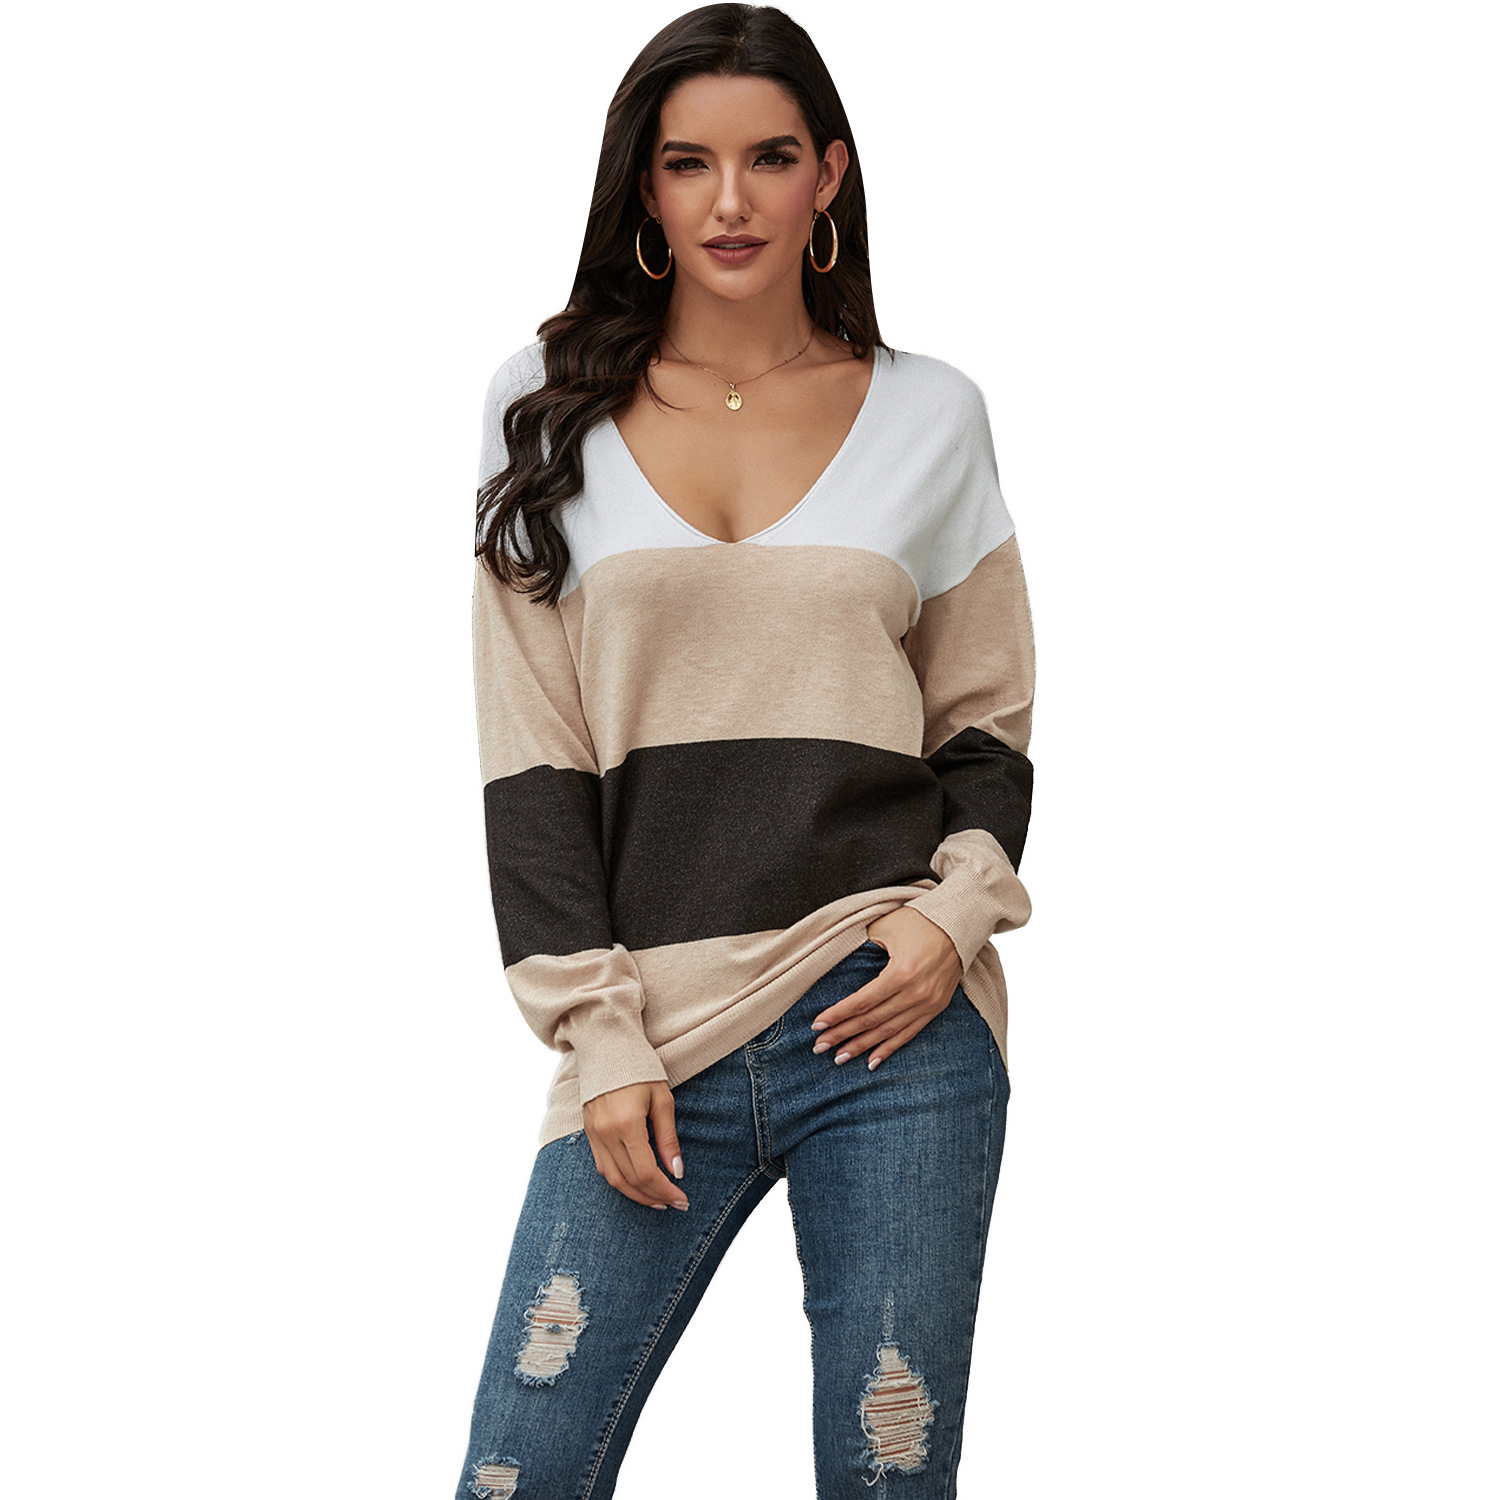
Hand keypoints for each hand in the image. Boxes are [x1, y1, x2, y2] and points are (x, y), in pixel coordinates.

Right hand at [582, 1081, 689, 1210]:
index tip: (682, 1199)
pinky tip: (636, 1184)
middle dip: (654, 1196)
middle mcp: (605, 1133)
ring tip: (658, 1200)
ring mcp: (593, 1134)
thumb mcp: (662, 1099)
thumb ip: (668, 1138)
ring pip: (613, 1179)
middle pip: (629, 1181)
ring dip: (636, 1195)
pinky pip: (603, 1167)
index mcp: (626, 1124)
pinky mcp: (588, 1132)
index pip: (646, 1172)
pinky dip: (620, 1181)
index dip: (665, 1190)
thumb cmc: (640, 1068)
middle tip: (675, 1203)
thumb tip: (677, 1171)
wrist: (606, 1045)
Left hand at [810, 908, 963, 1070]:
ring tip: (839, 1059)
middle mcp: (916, 993)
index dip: (838, 1015)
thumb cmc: (920, 920)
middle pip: (872, 1020)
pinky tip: (872, 1061)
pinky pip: (909, 1033)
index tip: (817, 1025)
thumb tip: (842, 963)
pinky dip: (890, 1048)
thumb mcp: (886, 926)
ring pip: (889, 1031)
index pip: (862, 1002)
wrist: (960, 922)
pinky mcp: (936, 1007)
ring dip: (862, 1047)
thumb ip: (863, 946)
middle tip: (819, 1046)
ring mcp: (928, 1003)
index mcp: (902, 972)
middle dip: (843, 1035)